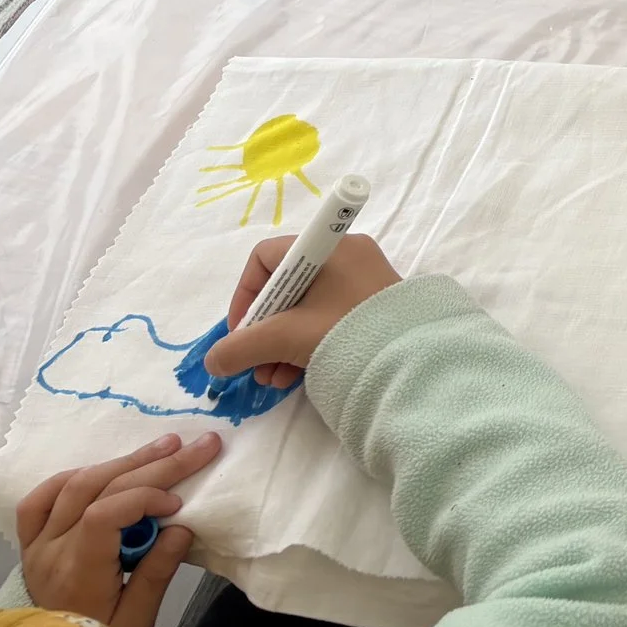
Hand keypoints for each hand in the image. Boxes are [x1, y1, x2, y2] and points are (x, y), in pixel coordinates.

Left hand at [17, 430, 220, 626]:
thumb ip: (156, 575)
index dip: (145, 497)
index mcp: (78, 573)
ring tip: (163, 447)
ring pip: (74, 484)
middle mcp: (51, 552)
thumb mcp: (135, 621)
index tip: (178, 504)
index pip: (104, 514)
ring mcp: (37, 545)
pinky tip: (104, 469)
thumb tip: (183, 527)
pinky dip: (72, 477)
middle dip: (153, 465)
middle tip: (197, 447)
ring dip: (122, 462)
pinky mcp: (31, 544)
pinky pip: (39, 499)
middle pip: (97, 489)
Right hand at [203, 234, 402, 390]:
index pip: (266, 257)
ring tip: (269, 379)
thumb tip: (213, 360)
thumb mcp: (287, 337)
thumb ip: (242, 346)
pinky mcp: (371, 307)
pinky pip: (324, 318)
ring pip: (303, 308)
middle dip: (262, 330)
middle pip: (284, 287)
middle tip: (253, 363)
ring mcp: (360, 281)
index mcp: (328, 247)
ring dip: (278, 344)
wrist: (413, 356)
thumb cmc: (347, 332)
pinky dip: (302, 344)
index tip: (241, 332)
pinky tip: (288, 377)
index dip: (245, 294)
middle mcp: (346, 256)